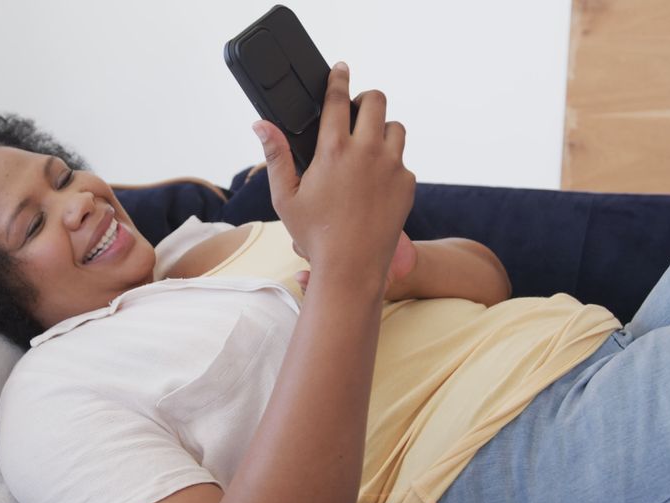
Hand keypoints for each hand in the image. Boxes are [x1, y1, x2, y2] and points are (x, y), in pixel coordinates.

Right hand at [252, 61, 414, 288]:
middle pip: (376, 100)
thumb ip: (275, 155)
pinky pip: (402, 160)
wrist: (352, 267)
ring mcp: (392, 167)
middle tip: (355, 110)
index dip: (338, 78)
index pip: (338, 99)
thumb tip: (261, 125)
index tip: (340, 68)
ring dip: (381, 129)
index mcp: (333, 151)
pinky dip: (390, 162)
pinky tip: (374, 180)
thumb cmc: (315, 235)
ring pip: (395, 127)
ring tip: (366, 145)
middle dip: (365, 98)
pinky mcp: (407, 184)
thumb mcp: (285, 196)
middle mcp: (367, 152)